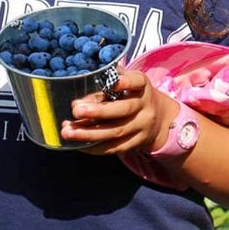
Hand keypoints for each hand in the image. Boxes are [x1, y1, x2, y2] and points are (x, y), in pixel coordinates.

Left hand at [59, 70, 178, 155]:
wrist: (160, 119)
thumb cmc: (131, 95)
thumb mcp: (125, 85)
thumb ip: (103, 89)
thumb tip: (77, 103)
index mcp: (142, 86)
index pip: (137, 81)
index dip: (126, 82)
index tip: (113, 82)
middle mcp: (144, 106)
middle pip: (123, 110)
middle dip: (98, 111)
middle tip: (76, 110)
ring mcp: (142, 127)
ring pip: (116, 132)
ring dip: (89, 133)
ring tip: (68, 132)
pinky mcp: (137, 143)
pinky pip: (115, 148)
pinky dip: (95, 147)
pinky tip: (78, 144)